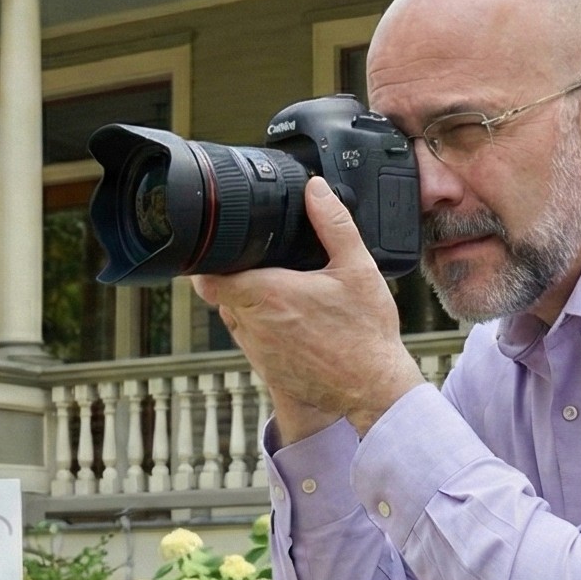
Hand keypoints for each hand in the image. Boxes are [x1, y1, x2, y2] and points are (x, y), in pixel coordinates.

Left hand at [191, 177, 424, 439]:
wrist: (374, 390)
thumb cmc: (366, 334)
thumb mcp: (357, 268)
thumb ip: (333, 224)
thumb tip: (315, 190)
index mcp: (267, 295)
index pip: (208, 279)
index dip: (206, 262)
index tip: (218, 249)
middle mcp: (254, 325)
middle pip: (220, 295)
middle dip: (233, 277)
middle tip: (256, 261)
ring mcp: (258, 351)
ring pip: (234, 319)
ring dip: (246, 303)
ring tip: (278, 289)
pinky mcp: (267, 371)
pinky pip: (251, 341)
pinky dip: (261, 327)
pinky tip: (290, 320)